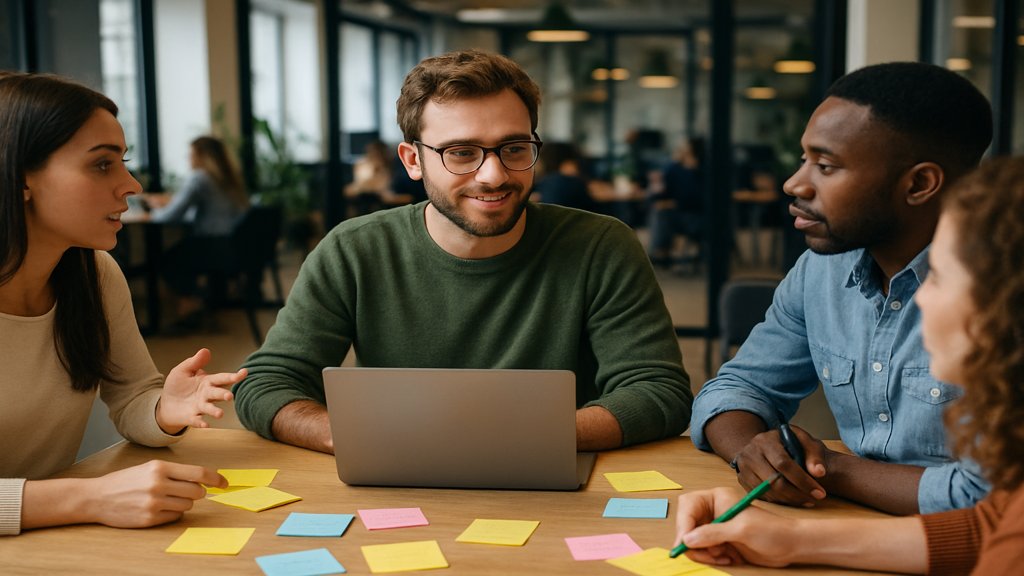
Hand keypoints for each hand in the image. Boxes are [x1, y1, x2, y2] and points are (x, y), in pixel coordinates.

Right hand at [85, 460, 225, 527]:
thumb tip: (203, 481)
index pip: (198, 473)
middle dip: (197, 493)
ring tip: (165, 499)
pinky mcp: (149, 519)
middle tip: (185, 491)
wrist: (96, 497)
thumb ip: (175, 473)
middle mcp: (158, 484)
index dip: (216, 479)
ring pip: (187, 506)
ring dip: (183, 503)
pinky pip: (174, 517)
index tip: (224, 483)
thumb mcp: (149, 468)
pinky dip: (171, 514)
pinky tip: (157, 508)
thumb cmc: (126, 481)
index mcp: (160, 468)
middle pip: (197, 492)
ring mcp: (153, 503)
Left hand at [157, 348, 246, 432]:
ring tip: (220, 414)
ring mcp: (200, 407)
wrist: (167, 404)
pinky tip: (205, 425)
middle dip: (224, 395)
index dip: (233, 376)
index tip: (244, 372)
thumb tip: (206, 350)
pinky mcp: (191, 417)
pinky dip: (201, 423)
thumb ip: (195, 362)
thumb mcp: (183, 370)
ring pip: (210, 408)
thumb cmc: (178, 386)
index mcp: (207, 382)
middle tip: (229, 396)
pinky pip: (197, 420)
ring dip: (215, 411)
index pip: (222, 378)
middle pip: (217, 393)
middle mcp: (207, 395)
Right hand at [674, 488, 795, 567]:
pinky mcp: (719, 542)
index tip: (684, 543)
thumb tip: (687, 539)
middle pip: (687, 525)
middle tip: (708, 554)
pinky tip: (728, 558)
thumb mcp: (741, 530)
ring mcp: (715, 527)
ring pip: (693, 541)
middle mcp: (713, 511)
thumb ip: (713, 533)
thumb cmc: (771, 530)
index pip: (688, 507)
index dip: (684, 525)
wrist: (790, 545)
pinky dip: (711, 558)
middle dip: (694, 542)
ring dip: (705, 553)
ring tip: (723, 556)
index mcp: (716, 498)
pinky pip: (703, 551)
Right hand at [732, 425, 830, 506]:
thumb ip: (814, 454)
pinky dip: (779, 501)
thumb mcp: (803, 440)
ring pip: (767, 492)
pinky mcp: (742, 480)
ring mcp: (743, 468)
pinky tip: (792, 498)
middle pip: (773, 481)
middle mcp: (750, 454)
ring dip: (789, 500)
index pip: (783, 463)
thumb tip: (819, 473)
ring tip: (806, 499)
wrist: (762, 444)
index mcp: (765, 441)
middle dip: (797, 494)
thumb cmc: (786, 442)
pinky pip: (762, 496)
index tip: (819, 492)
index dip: (802, 480)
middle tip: (814, 499)